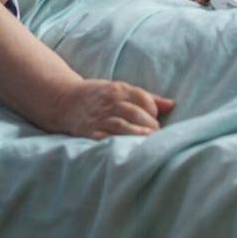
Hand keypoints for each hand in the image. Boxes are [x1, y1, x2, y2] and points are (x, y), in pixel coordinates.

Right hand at [46, 79, 174, 138]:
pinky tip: (128, 147)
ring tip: (148, 141)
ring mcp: (99, 118)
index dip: (153, 110)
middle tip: (156, 135)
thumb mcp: (121, 90)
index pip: (143, 98)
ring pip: (122, 125)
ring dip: (138, 134)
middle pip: (135, 112)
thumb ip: (147, 98)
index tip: (156, 120)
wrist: (65, 101)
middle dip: (149, 125)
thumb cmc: (99, 96)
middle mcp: (109, 102)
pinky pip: (106, 138)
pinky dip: (118, 142)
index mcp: (118, 89)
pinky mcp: (90, 132)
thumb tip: (172, 105)